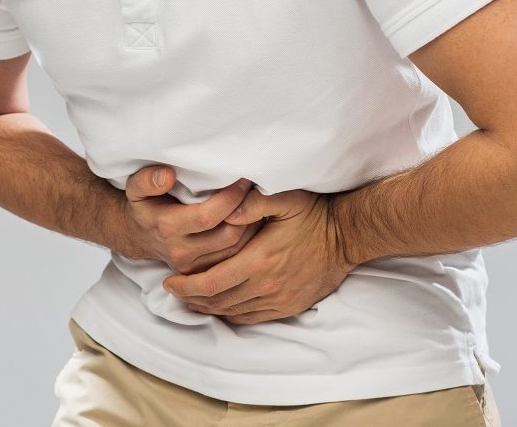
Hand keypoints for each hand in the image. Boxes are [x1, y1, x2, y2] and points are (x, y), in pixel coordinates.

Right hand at [118, 166, 266, 274]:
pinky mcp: (201, 274)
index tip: (243, 181)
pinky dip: (248, 242)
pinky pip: (234, 260)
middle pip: (228, 235)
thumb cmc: (144, 204)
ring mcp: (192, 267)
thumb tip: (168, 176)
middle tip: (256, 192)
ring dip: (251, 227)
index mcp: (167, 227)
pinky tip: (251, 223)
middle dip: (247, 212)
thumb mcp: (136, 187)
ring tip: (257, 205)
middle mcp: (180, 251)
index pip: (208, 215)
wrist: (137, 235)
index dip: (231, 198)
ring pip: (236, 251)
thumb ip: (147, 180)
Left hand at [161, 188, 354, 323]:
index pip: (211, 283)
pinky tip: (219, 306)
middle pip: (217, 301)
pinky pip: (251, 318)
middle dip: (190, 298)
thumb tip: (224, 211)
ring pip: (232, 312)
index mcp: (259, 260)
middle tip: (173, 289)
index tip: (170, 280)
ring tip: (190, 297)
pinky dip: (230, 314)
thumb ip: (251, 203)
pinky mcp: (288, 306)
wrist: (347, 237)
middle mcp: (266, 285)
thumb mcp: (284, 198)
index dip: (186, 285)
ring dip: (207, 307)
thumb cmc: (314, 214)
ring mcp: (278, 299)